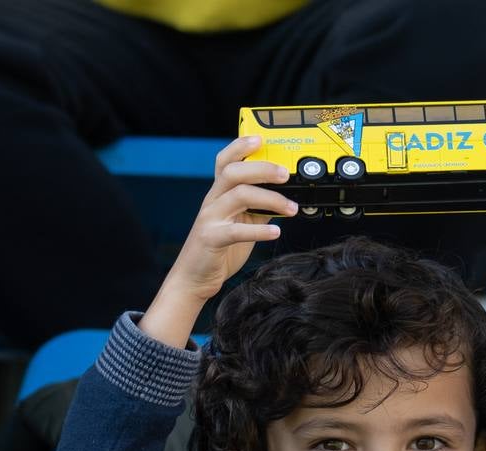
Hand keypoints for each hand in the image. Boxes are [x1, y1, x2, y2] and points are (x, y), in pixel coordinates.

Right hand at [159, 136, 296, 306]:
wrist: (194, 277)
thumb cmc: (220, 248)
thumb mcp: (242, 221)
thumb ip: (259, 206)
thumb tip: (285, 194)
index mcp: (219, 193)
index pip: (226, 160)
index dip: (241, 146)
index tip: (262, 139)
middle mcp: (213, 201)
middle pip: (234, 172)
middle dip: (262, 168)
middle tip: (286, 174)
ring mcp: (210, 218)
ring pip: (238, 196)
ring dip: (270, 199)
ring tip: (292, 208)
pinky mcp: (211, 239)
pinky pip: (236, 231)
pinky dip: (259, 231)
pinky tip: (276, 232)